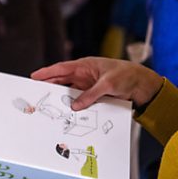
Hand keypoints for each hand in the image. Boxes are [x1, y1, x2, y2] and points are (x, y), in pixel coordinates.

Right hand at [31, 57, 162, 109]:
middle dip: (49, 87)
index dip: (47, 72)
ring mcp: (88, 85)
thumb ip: (91, 94)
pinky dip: (73, 106)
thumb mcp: (109, 84)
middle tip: (35, 94)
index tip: (34, 76)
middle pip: (62, 81)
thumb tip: (75, 105)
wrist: (142, 85)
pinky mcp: (94, 95)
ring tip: (48, 106)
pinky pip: (80, 101)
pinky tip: (67, 113)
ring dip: (61, 99)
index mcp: (86, 65)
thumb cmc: (127, 75)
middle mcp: (84, 75)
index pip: (62, 68)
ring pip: (69, 92)